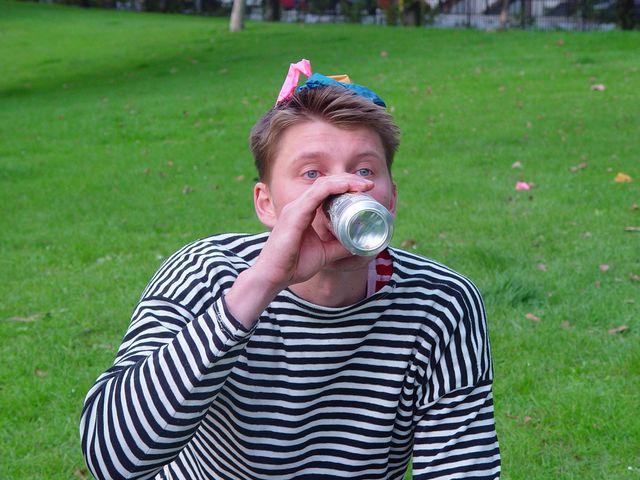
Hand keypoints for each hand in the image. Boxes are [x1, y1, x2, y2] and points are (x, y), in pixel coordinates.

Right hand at [255, 174, 373, 288]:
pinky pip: (316, 195)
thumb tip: (359, 244)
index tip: (365, 189)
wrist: (274, 276)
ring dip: (345, 181)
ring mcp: (295, 208)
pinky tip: (346, 187)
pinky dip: (332, 188)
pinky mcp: (294, 215)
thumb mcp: (325, 254)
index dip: (346, 185)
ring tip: (363, 185)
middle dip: (349, 180)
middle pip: (326, 183)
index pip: (326, 189)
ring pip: (323, 185)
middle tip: (368, 184)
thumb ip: (339, 247)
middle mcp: (299, 206)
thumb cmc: (293, 265)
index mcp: (304, 212)